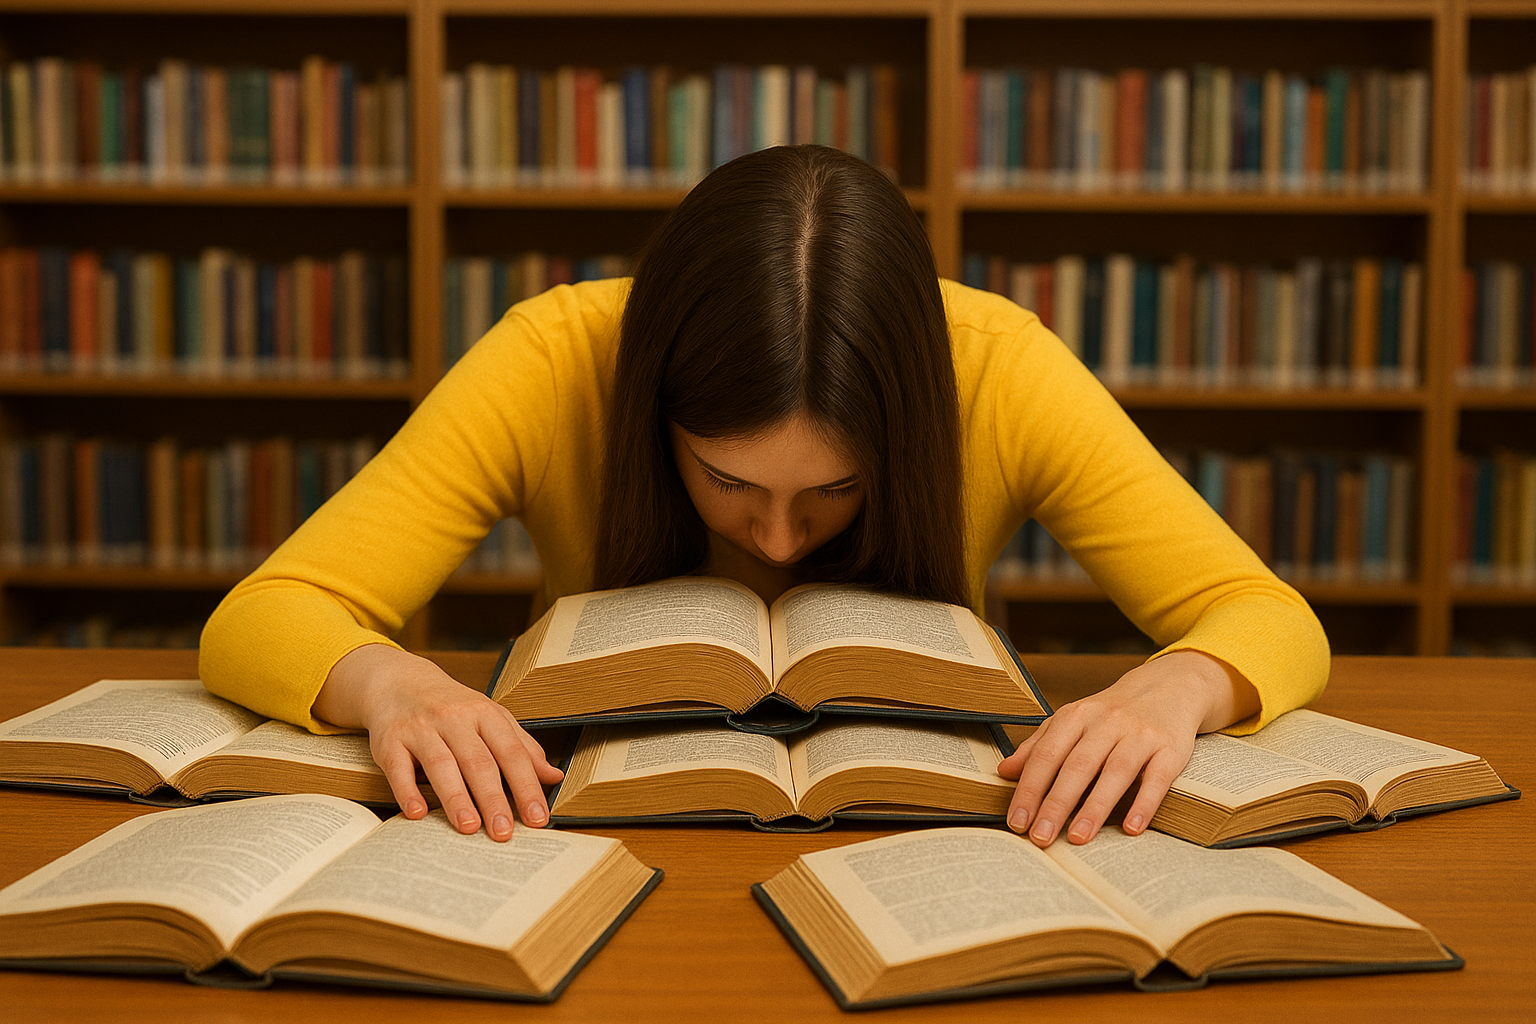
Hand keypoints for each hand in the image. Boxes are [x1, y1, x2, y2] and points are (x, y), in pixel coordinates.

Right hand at [313, 644, 563, 841]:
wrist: (400, 682)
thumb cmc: (453, 707)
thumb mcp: (492, 718)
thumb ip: (522, 748)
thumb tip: (554, 777)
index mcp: (485, 714)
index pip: (511, 753)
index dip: (527, 786)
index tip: (538, 818)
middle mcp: (454, 718)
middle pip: (478, 762)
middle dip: (493, 799)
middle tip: (503, 832)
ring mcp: (421, 729)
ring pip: (441, 764)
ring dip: (455, 797)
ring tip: (469, 827)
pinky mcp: (390, 741)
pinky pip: (398, 768)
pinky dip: (406, 790)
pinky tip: (417, 813)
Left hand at [997, 650, 1258, 846]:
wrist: (1168, 687)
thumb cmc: (1111, 713)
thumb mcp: (1072, 720)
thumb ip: (1039, 745)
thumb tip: (1004, 771)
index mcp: (1076, 716)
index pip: (1047, 755)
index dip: (1030, 789)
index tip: (1017, 821)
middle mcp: (1107, 722)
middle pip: (1077, 766)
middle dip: (1056, 804)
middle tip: (1040, 837)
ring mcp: (1140, 734)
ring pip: (1115, 772)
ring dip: (1094, 807)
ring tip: (1077, 838)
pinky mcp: (1170, 749)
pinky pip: (1157, 778)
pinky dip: (1144, 803)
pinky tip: (1130, 828)